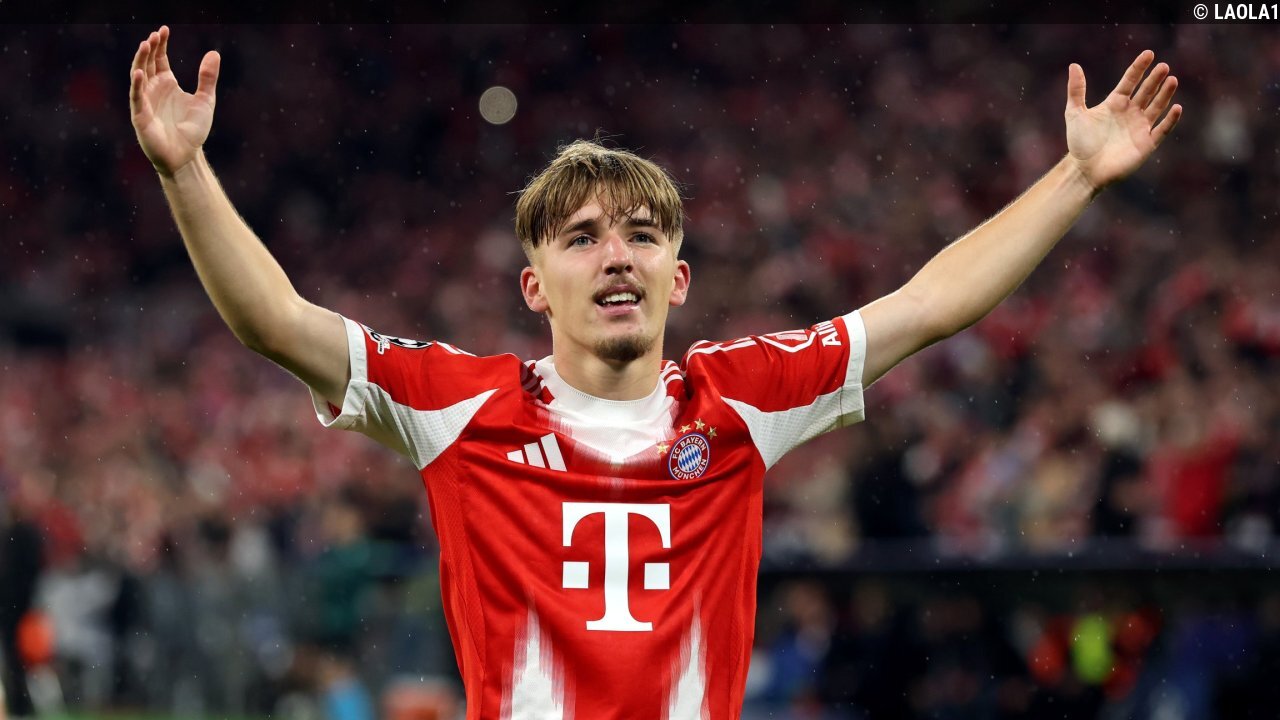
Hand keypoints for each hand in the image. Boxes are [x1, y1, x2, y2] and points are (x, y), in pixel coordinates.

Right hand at [129, 26, 220, 176]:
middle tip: (154, 35)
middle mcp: (153, 90)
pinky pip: (136, 97)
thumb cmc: (193, 130)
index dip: (160, 45)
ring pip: (138, 76)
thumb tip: (214, 53)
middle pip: (147, 63)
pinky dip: (137, 85)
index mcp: (166, 84)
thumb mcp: (205, 100)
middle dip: (150, 49)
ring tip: (146, 45)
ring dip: (140, 61)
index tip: (164, 30)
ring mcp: (145, 102)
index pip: (159, 59)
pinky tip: (140, 72)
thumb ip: (207, 78)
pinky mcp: (140, 116)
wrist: (186, 156)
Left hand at [1065, 50, 1182, 191]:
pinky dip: (1170, 120)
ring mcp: (1139, 128)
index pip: (1130, 81)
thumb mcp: (1074, 113)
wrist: (1084, 170)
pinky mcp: (1146, 144)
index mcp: (1115, 104)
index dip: (1139, 68)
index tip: (1149, 54)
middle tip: (1163, 66)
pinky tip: (1177, 108)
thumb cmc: (1079, 143)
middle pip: (1146, 91)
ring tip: (1172, 80)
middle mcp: (1130, 113)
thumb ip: (1076, 90)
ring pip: (1156, 107)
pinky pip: (1162, 130)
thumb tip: (1074, 66)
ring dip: (1165, 94)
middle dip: (1155, 79)